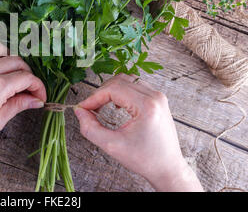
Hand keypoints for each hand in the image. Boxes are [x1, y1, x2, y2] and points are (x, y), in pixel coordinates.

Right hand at [74, 74, 202, 191]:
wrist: (168, 168)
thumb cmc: (145, 159)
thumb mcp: (112, 146)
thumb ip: (90, 128)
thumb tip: (79, 112)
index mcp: (146, 105)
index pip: (113, 89)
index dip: (94, 97)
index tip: (83, 109)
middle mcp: (155, 96)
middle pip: (119, 81)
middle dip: (101, 93)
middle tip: (90, 109)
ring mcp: (158, 96)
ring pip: (127, 80)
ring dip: (110, 91)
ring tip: (100, 107)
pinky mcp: (158, 100)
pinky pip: (135, 86)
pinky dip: (121, 92)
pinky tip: (115, 106)